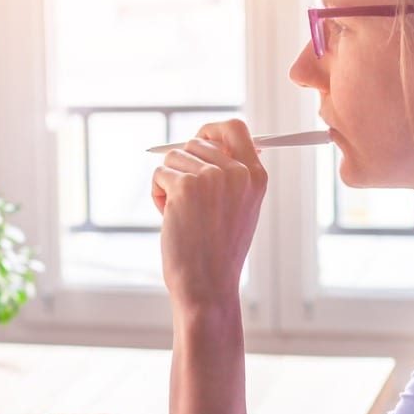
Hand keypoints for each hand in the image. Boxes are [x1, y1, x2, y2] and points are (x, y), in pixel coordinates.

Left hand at [151, 119, 266, 309]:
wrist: (207, 285)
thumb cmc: (218, 251)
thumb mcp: (240, 208)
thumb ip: (231, 174)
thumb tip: (207, 140)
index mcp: (256, 176)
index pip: (235, 128)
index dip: (211, 130)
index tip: (198, 140)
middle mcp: (237, 172)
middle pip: (195, 142)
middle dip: (183, 167)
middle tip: (187, 200)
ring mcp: (212, 177)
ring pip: (173, 157)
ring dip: (169, 183)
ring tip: (181, 214)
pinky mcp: (185, 186)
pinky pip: (159, 174)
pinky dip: (157, 195)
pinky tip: (169, 218)